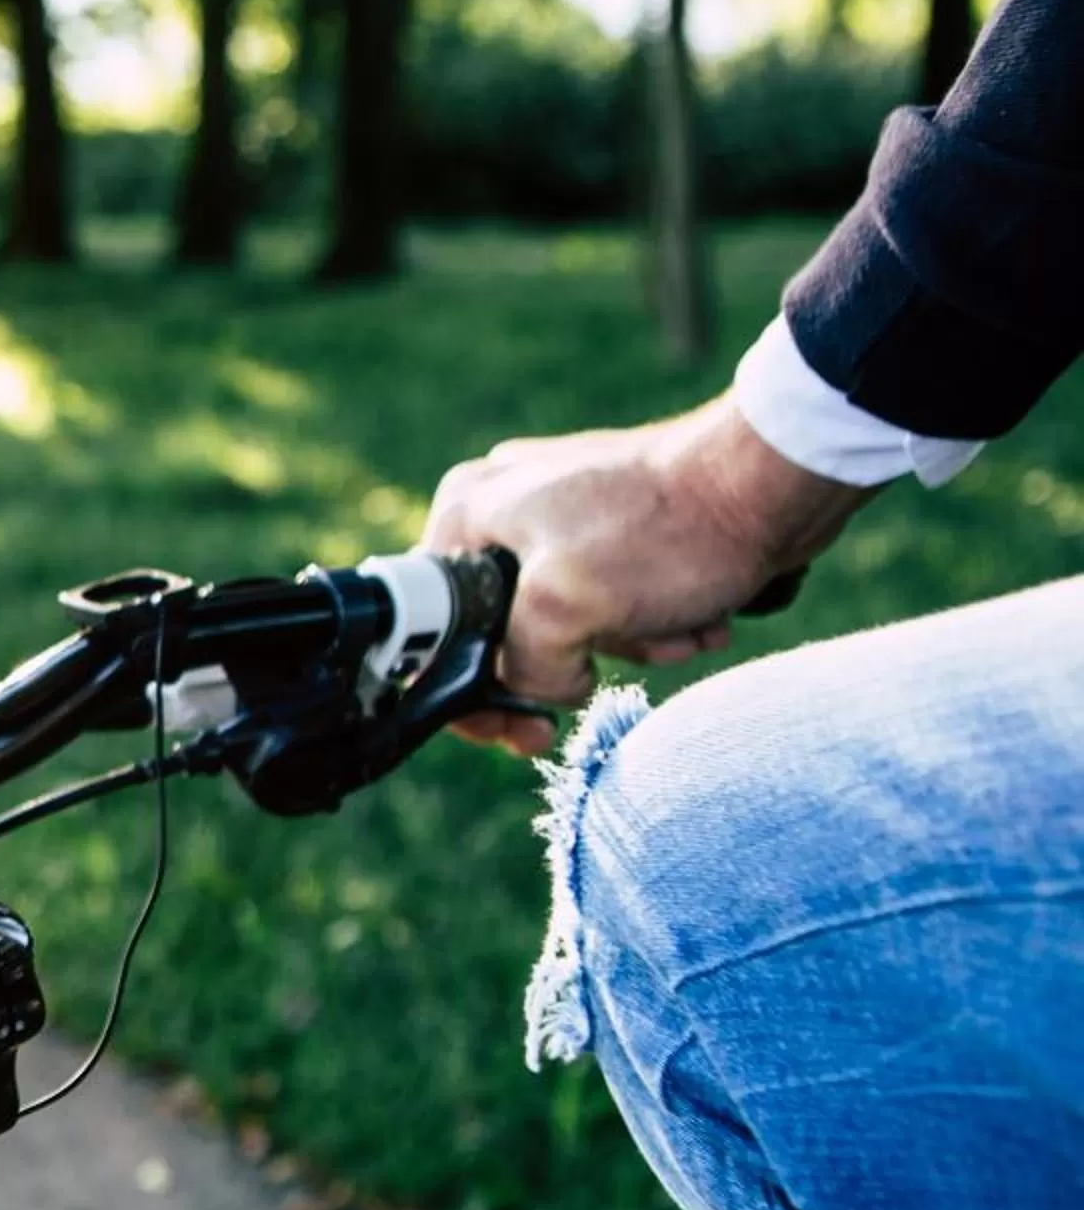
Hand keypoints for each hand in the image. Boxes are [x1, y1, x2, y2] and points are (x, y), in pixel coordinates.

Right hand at [421, 396, 874, 754]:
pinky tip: (694, 619)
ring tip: (676, 631)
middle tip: (599, 683)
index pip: (435, 630)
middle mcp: (503, 507)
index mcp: (467, 513)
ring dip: (625, 646)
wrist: (774, 479)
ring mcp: (562, 514)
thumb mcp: (562, 608)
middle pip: (503, 633)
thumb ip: (520, 665)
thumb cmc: (664, 531)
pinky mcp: (618, 524)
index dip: (472, 693)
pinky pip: (613, 603)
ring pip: (567, 624)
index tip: (522, 729)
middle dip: (567, 667)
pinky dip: (651, 623)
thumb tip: (541, 689)